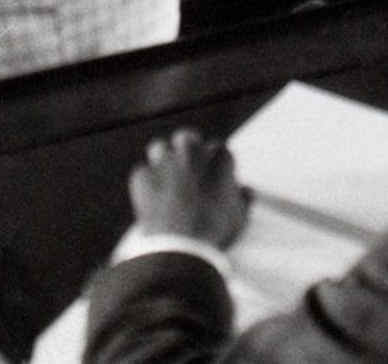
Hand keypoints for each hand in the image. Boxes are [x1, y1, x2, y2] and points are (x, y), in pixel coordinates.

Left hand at [127, 129, 247, 247]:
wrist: (182, 247)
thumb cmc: (216, 232)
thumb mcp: (240, 216)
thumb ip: (244, 198)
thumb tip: (245, 190)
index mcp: (218, 155)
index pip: (218, 150)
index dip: (214, 165)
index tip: (212, 179)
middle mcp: (191, 150)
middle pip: (187, 139)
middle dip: (187, 152)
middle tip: (187, 172)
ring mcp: (164, 160)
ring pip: (161, 149)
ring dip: (164, 162)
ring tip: (167, 184)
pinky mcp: (143, 174)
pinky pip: (144, 174)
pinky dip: (148, 185)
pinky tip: (153, 202)